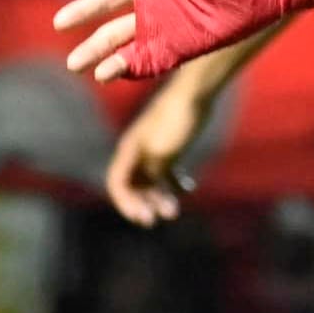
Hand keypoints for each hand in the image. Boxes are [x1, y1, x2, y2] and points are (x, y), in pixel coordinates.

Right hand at [57, 0, 235, 81]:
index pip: (107, 0)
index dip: (84, 10)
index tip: (60, 22)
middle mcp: (153, 12)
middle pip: (113, 33)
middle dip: (91, 47)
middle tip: (70, 63)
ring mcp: (168, 32)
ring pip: (130, 51)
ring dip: (111, 62)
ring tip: (93, 74)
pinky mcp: (186, 47)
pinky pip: (155, 62)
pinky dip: (137, 70)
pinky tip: (121, 76)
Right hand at [105, 75, 213, 225]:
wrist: (195, 94)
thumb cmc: (176, 120)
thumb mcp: (162, 151)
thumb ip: (151, 171)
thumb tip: (146, 190)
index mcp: (129, 151)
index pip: (118, 183)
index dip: (126, 203)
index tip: (142, 218)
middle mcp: (137, 152)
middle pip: (133, 186)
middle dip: (144, 204)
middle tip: (160, 218)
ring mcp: (153, 150)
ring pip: (151, 181)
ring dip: (159, 197)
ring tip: (173, 211)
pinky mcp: (169, 147)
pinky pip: (166, 172)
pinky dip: (174, 183)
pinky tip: (188, 188)